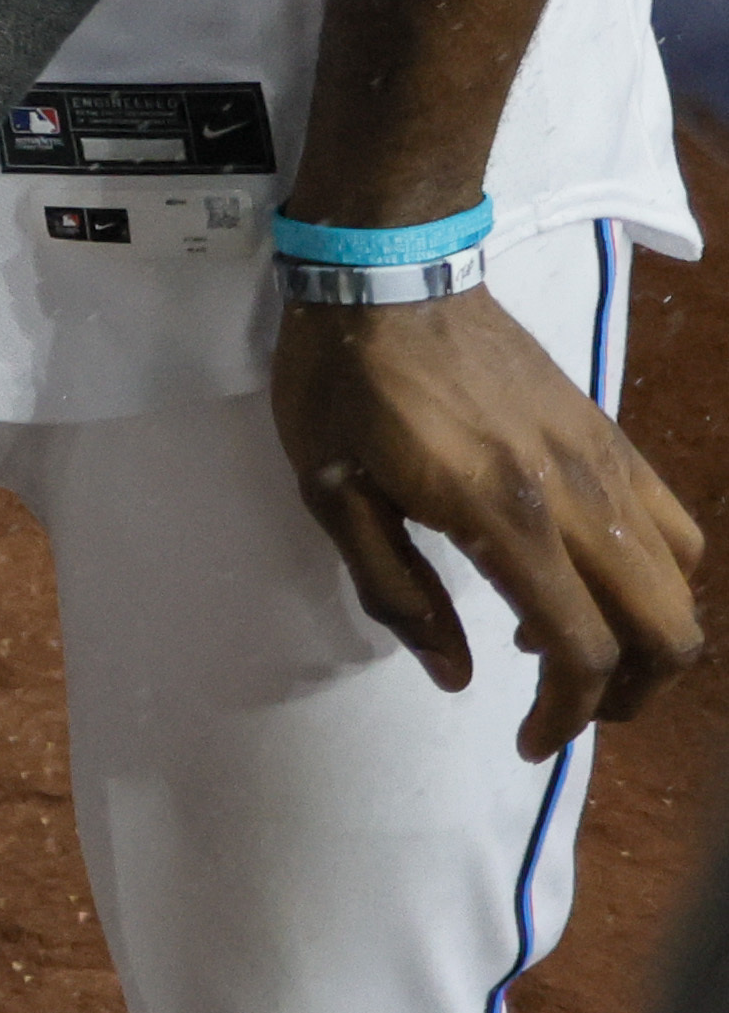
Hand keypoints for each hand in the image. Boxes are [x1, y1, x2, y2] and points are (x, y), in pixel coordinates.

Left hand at [274, 283, 708, 758]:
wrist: (388, 271)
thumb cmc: (341, 381)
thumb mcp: (331, 491)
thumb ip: (395, 590)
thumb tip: (458, 675)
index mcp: (504, 517)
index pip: (581, 648)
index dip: (566, 718)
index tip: (526, 742)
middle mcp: (577, 496)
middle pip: (664, 628)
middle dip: (628, 694)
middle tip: (568, 711)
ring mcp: (605, 461)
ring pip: (680, 579)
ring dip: (647, 637)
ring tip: (572, 649)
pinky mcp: (609, 433)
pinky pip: (668, 523)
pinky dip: (652, 575)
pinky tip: (584, 577)